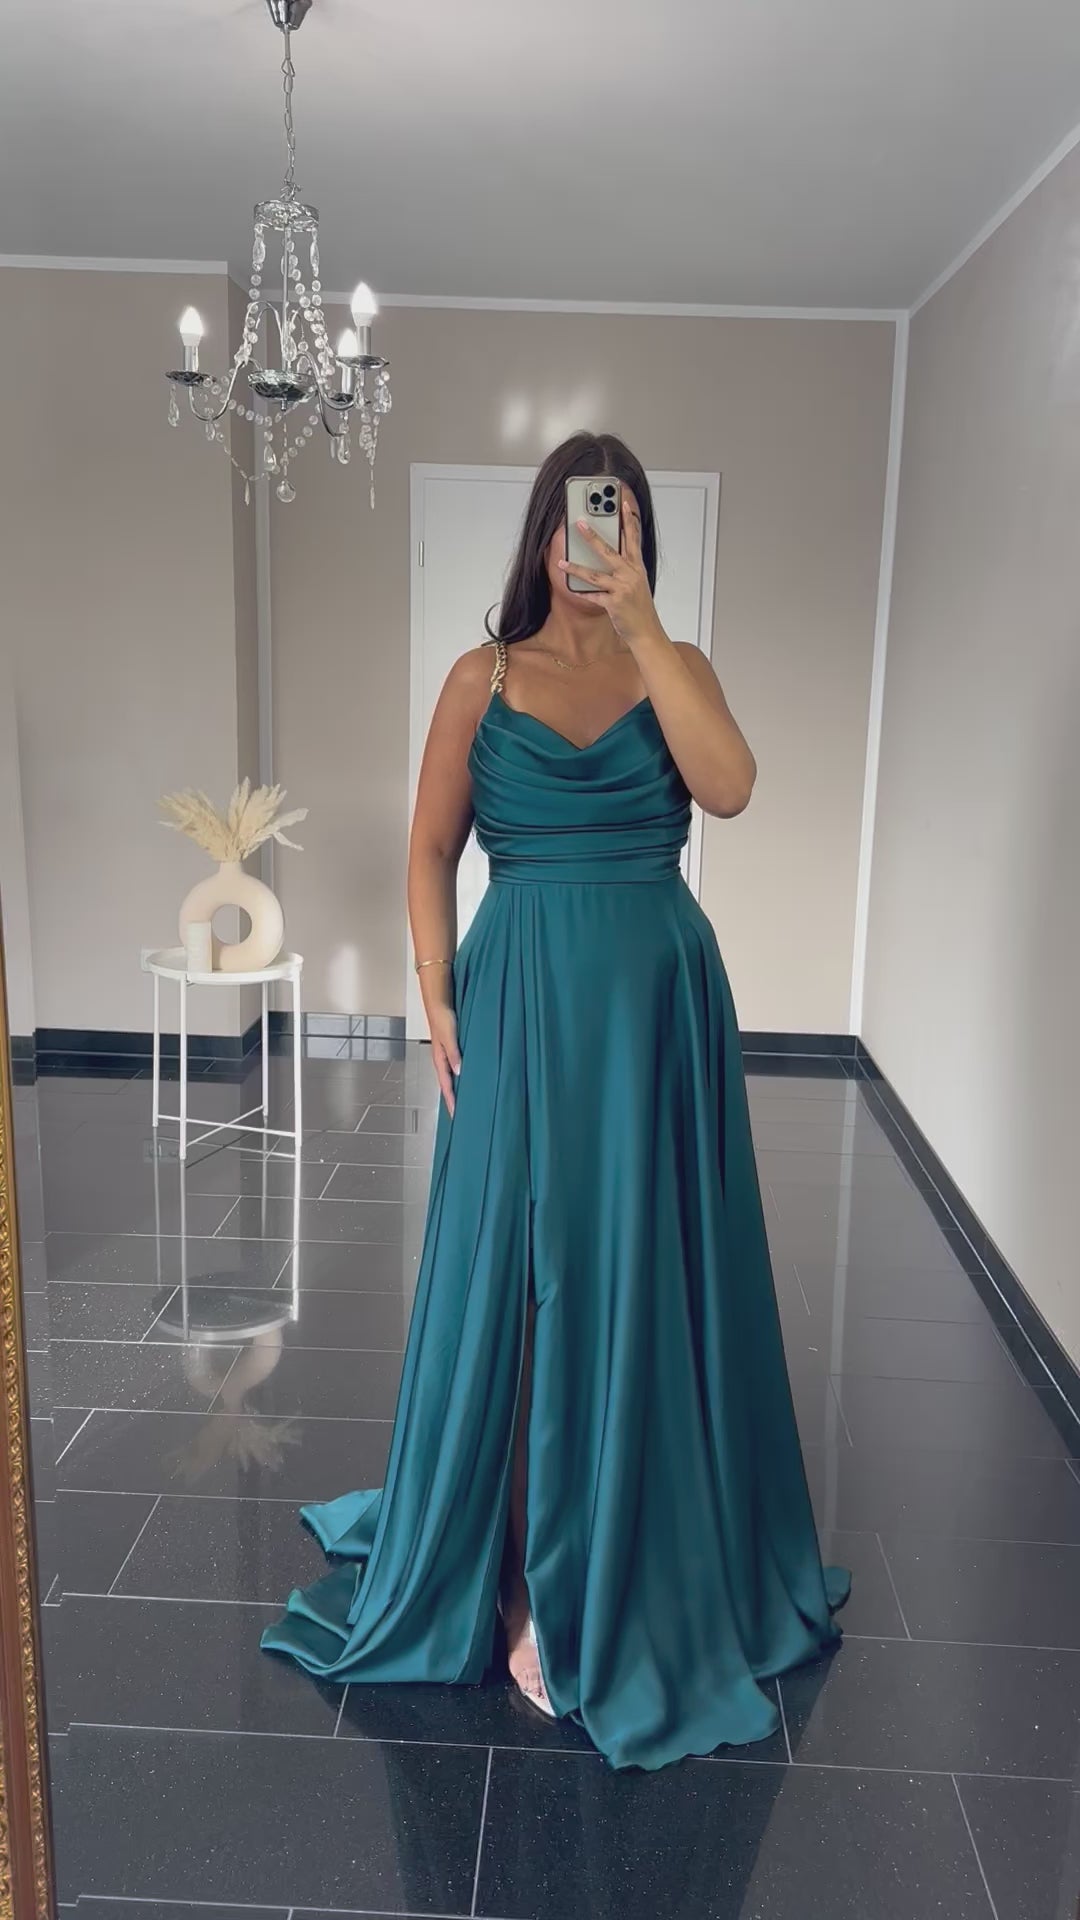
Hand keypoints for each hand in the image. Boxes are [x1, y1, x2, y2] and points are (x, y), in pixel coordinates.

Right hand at [427, 1000, 460, 1115]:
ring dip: (456, 1088)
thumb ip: (454, 1054)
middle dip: (452, 1098)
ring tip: (464, 1100)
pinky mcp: (450, 1048)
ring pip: (450, 1076)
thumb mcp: (449, 1037)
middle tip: (460, 1113)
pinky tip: (465, 1077)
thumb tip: (458, 1072)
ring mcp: (445, 1054)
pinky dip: (458, 1076)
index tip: (456, 1114)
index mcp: (439, 1059)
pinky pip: (454, 1067)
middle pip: (447, 1084)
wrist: (438, 1002)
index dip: (451, 1100)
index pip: (445, 1085)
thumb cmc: (442, 1017)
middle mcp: (441, 1059)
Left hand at [558, 497, 662, 646]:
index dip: (628, 519)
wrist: (647, 631)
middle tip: (580, 522)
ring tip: (561, 560)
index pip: (633, 537)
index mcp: (637, 567)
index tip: (622, 502)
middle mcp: (631, 574)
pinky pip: (593, 596)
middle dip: (593, 536)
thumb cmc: (640, 608)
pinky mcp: (614, 603)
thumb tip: (605, 555)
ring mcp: (622, 588)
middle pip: (610, 550)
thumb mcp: (637, 583)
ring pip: (595, 574)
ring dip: (576, 567)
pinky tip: (569, 588)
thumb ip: (624, 567)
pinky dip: (581, 593)